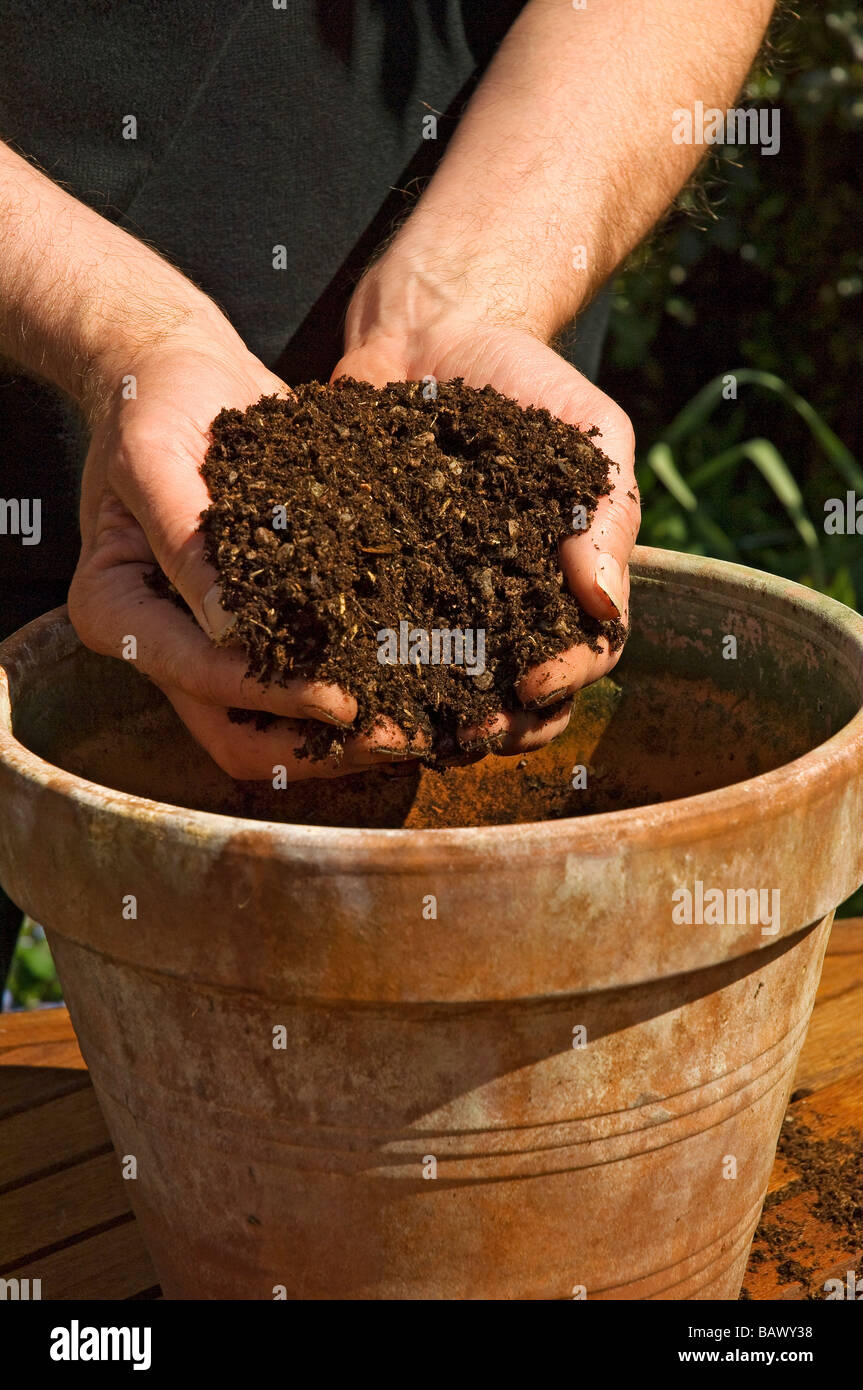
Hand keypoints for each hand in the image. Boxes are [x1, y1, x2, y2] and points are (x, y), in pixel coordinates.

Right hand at [68, 316, 428, 779]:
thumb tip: (229, 631)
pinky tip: (421, 692)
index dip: (273, 694)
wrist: (181, 375)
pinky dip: (360, 696)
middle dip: (319, 746)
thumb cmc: (156, 403)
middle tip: (401, 737)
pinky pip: (308, 688)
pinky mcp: (260, 634)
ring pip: (277, 730)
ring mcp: (212, 649)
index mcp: (116, 612)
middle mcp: (162, 646)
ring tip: (424, 728)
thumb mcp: (155, 454)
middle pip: (237, 736)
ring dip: (348, 741)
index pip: (198, 677)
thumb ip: (182, 537)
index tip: (347, 699)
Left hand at [334, 278, 638, 757]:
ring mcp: (440, 603)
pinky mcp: (373, 587)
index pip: (585, 654)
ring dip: (432, 722)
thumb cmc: (524, 378)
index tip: (532, 684)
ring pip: (445, 690)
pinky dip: (363, 676)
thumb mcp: (585, 431)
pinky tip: (342, 690)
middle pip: (519, 698)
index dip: (565, 679)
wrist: (430, 330)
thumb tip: (605, 603)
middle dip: (500, 725)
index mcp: (568, 582)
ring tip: (406, 734)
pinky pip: (370, 644)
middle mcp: (508, 608)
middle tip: (468, 734)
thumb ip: (603, 513)